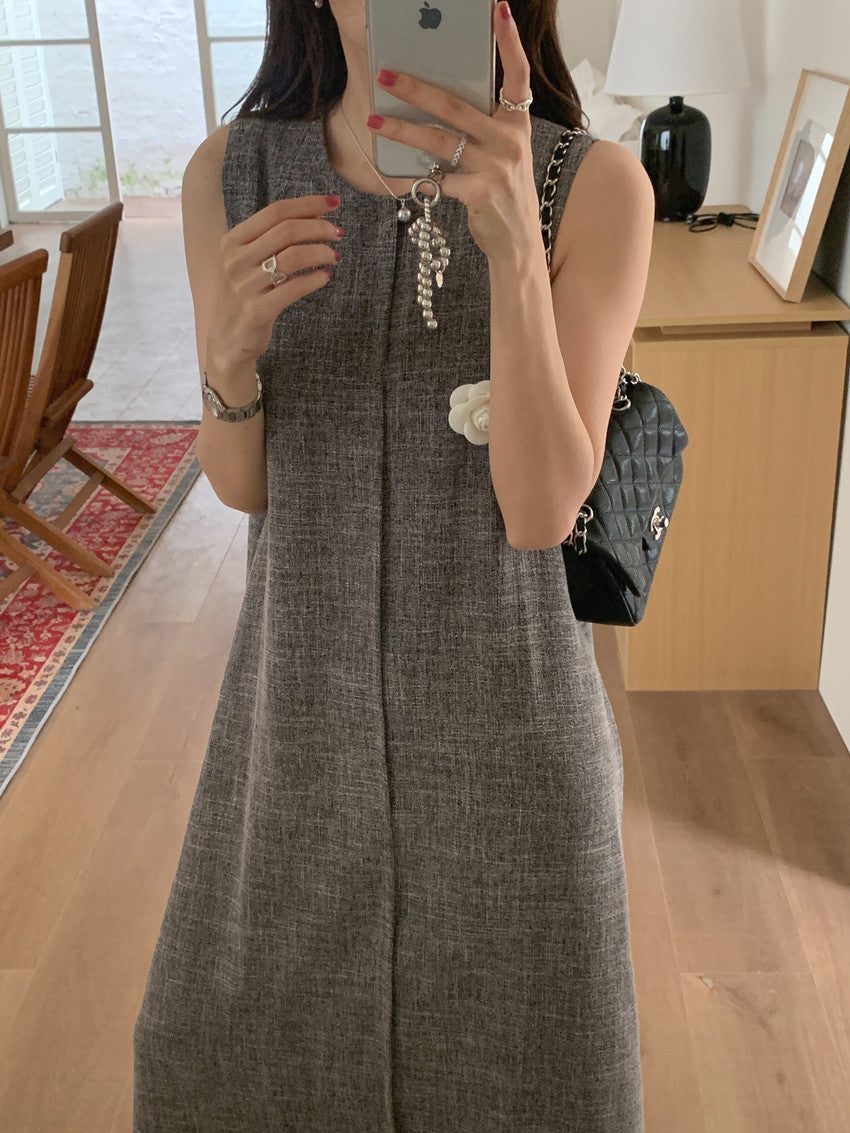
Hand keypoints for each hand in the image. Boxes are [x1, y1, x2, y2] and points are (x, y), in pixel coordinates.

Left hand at [367, 0, 539, 261]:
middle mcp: (509, 140)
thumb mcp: (502, 153)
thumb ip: (481, 128)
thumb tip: (435, 103)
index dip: (508, 42)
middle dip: (416, 88)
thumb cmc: (502, 192)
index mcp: (516, 123)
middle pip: (456, 105)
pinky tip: (394, 172)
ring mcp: (496, 167)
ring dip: (402, 129)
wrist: (517, 241)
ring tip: (374, 119)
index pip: (517, 75)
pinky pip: (438, 178)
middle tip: (386, 74)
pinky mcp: (481, 192)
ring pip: (439, 140)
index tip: (497, 9)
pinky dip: (415, 176)